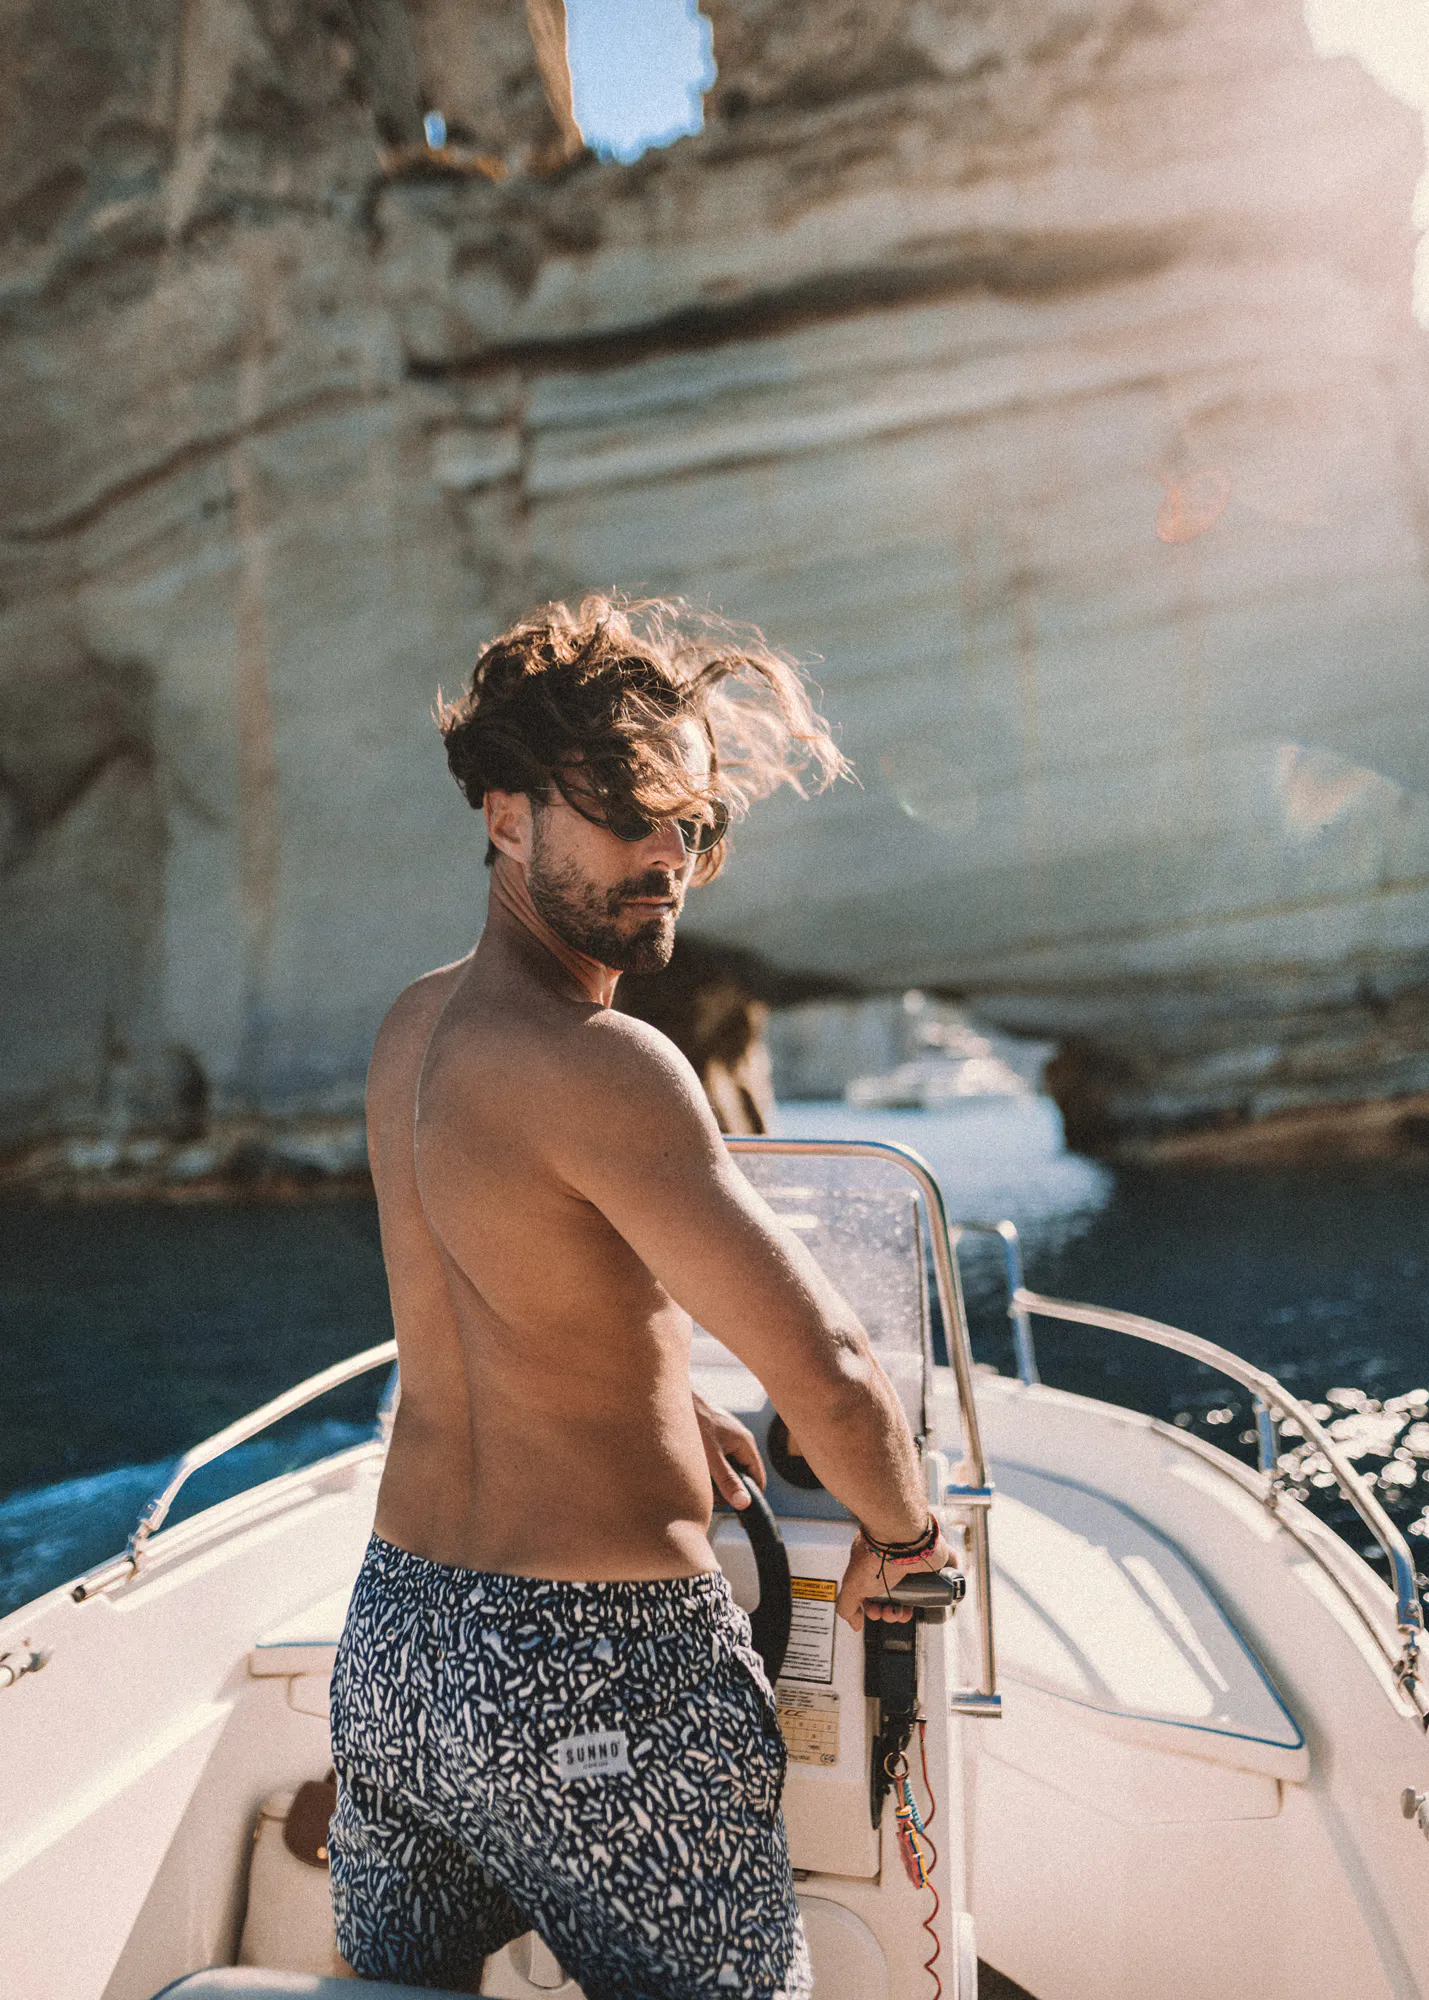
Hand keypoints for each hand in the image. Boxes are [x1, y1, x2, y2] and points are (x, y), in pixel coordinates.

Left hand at [694, 1392, 766, 1509]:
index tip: (741, 1517)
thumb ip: (727, 1480)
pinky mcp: (712, 1436)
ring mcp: (726, 1437)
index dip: (750, 1498)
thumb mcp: (711, 1457)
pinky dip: (706, 1468)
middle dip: (726, 1490)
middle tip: (709, 1495)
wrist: (672, 1396)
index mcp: (745, 1444)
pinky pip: (715, 1459)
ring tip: (696, 1478)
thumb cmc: (694, 1421)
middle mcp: (739, 1440)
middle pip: (741, 1475)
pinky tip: (692, 1467)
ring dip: (713, 1479)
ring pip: (726, 1468)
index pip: (758, 1479)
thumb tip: (744, 1503)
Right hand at [835, 1523, 958, 1631]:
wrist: (903, 1537)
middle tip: (890, 1612)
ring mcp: (917, 1561)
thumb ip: (846, 1606)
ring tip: (905, 1613)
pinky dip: (942, 1591)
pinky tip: (932, 1603)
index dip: (874, 1607)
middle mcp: (895, 1560)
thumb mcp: (852, 1585)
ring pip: (917, 1591)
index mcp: (874, 1561)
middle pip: (895, 1594)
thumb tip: (856, 1624)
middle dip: (890, 1611)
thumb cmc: (875, 1557)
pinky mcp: (938, 1561)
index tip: (874, 1612)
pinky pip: (945, 1577)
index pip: (875, 1589)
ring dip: (909, 1609)